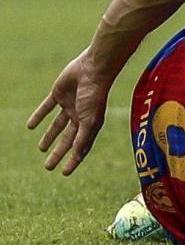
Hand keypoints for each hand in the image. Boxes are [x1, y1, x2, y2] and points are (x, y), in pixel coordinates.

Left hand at [27, 49, 109, 174]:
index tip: (64, 173)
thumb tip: (76, 156)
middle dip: (58, 152)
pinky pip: (47, 107)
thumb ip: (83, 138)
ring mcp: (69, 105)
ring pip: (57, 125)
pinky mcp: (59, 94)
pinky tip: (30, 126)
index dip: (73, 160)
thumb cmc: (94, 96)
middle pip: (67, 139)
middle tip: (48, 167)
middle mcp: (80, 116)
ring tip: (41, 149)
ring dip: (49, 137)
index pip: (80, 146)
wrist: (92, 70)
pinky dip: (39, 116)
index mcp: (90, 124)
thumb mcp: (89, 121)